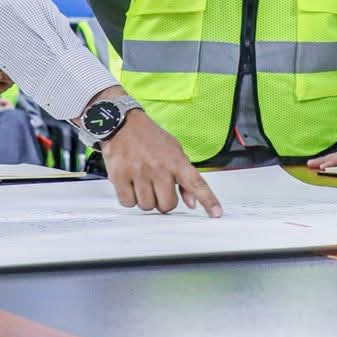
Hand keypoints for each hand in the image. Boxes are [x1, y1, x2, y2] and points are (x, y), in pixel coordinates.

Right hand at [99, 109, 221, 216]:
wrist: (122, 123)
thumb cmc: (150, 138)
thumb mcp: (173, 150)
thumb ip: (184, 177)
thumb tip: (192, 202)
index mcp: (175, 160)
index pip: (196, 183)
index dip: (208, 200)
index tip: (216, 213)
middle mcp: (159, 168)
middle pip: (168, 205)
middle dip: (164, 202)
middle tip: (158, 190)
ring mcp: (139, 172)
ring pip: (147, 206)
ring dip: (146, 200)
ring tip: (143, 183)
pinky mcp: (120, 176)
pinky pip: (128, 202)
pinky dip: (130, 198)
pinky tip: (130, 185)